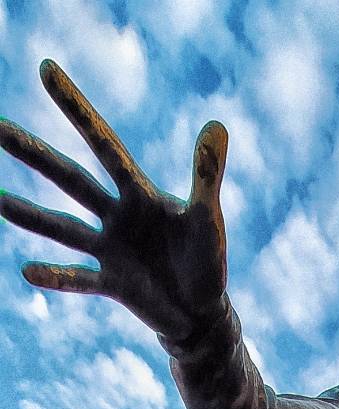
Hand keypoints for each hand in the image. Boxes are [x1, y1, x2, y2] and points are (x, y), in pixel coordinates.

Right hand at [0, 60, 227, 342]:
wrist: (202, 314)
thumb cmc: (207, 263)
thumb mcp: (208, 219)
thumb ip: (207, 175)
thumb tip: (216, 126)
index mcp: (140, 193)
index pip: (102, 143)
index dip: (76, 108)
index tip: (46, 70)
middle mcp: (118, 216)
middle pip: (70, 178)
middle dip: (34, 153)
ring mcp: (111, 250)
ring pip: (64, 228)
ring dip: (31, 216)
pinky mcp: (112, 284)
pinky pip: (79, 280)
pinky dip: (56, 277)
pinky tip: (27, 271)